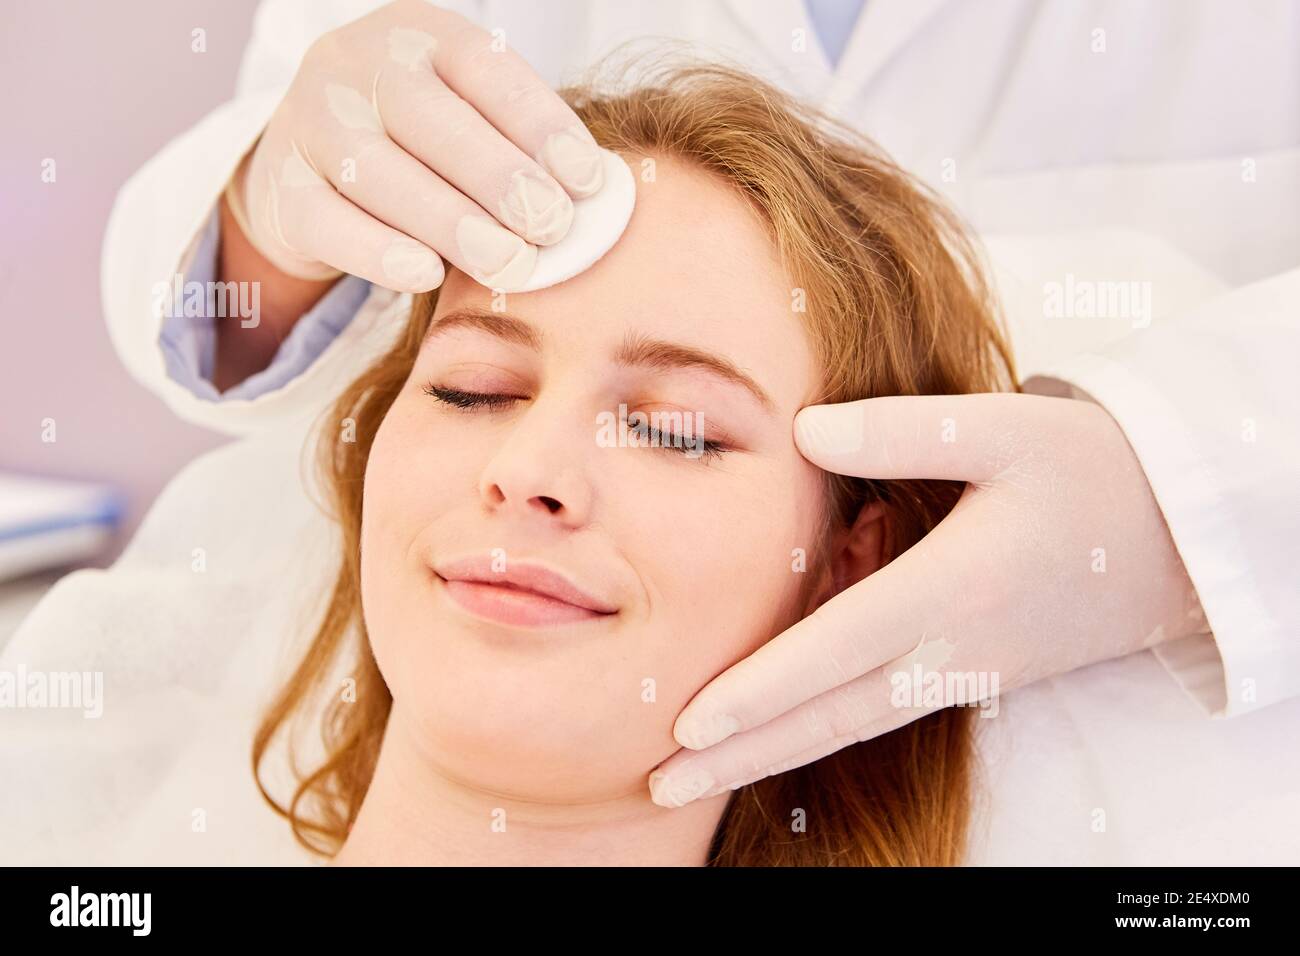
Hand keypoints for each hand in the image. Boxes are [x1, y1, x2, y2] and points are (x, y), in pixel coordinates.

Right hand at [226, 0, 604, 293]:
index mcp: (418, 36)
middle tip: (552, 228)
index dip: (540, 126)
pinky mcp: (282, 189)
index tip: (589, 182)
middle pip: (430, 120)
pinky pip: (329, 220)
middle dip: (500, 178)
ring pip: (378, 172)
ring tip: (510, 262)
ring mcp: (309, 122)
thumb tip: (597, 201)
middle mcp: (356, 65)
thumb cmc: (419, 148)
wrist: (308, 165)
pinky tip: (425, 273)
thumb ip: (521, 149)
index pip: (484, 70)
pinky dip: (378, 249)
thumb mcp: (468, 121)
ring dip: (451, 221)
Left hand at [648, 392, 1206, 806]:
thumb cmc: (1088, 473)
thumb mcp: (1007, 429)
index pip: (837, 650)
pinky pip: (877, 714)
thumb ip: (904, 431)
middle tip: (660, 785)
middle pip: (830, 716)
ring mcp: (961, 673)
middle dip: (743, 756)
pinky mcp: (967, 676)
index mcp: (952, 589)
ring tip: (693, 780)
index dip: (762, 690)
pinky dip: (817, 735)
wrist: (1174, 538)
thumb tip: (804, 431)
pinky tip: (772, 740)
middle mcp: (951, 649)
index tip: (689, 724)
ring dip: (770, 756)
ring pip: (849, 726)